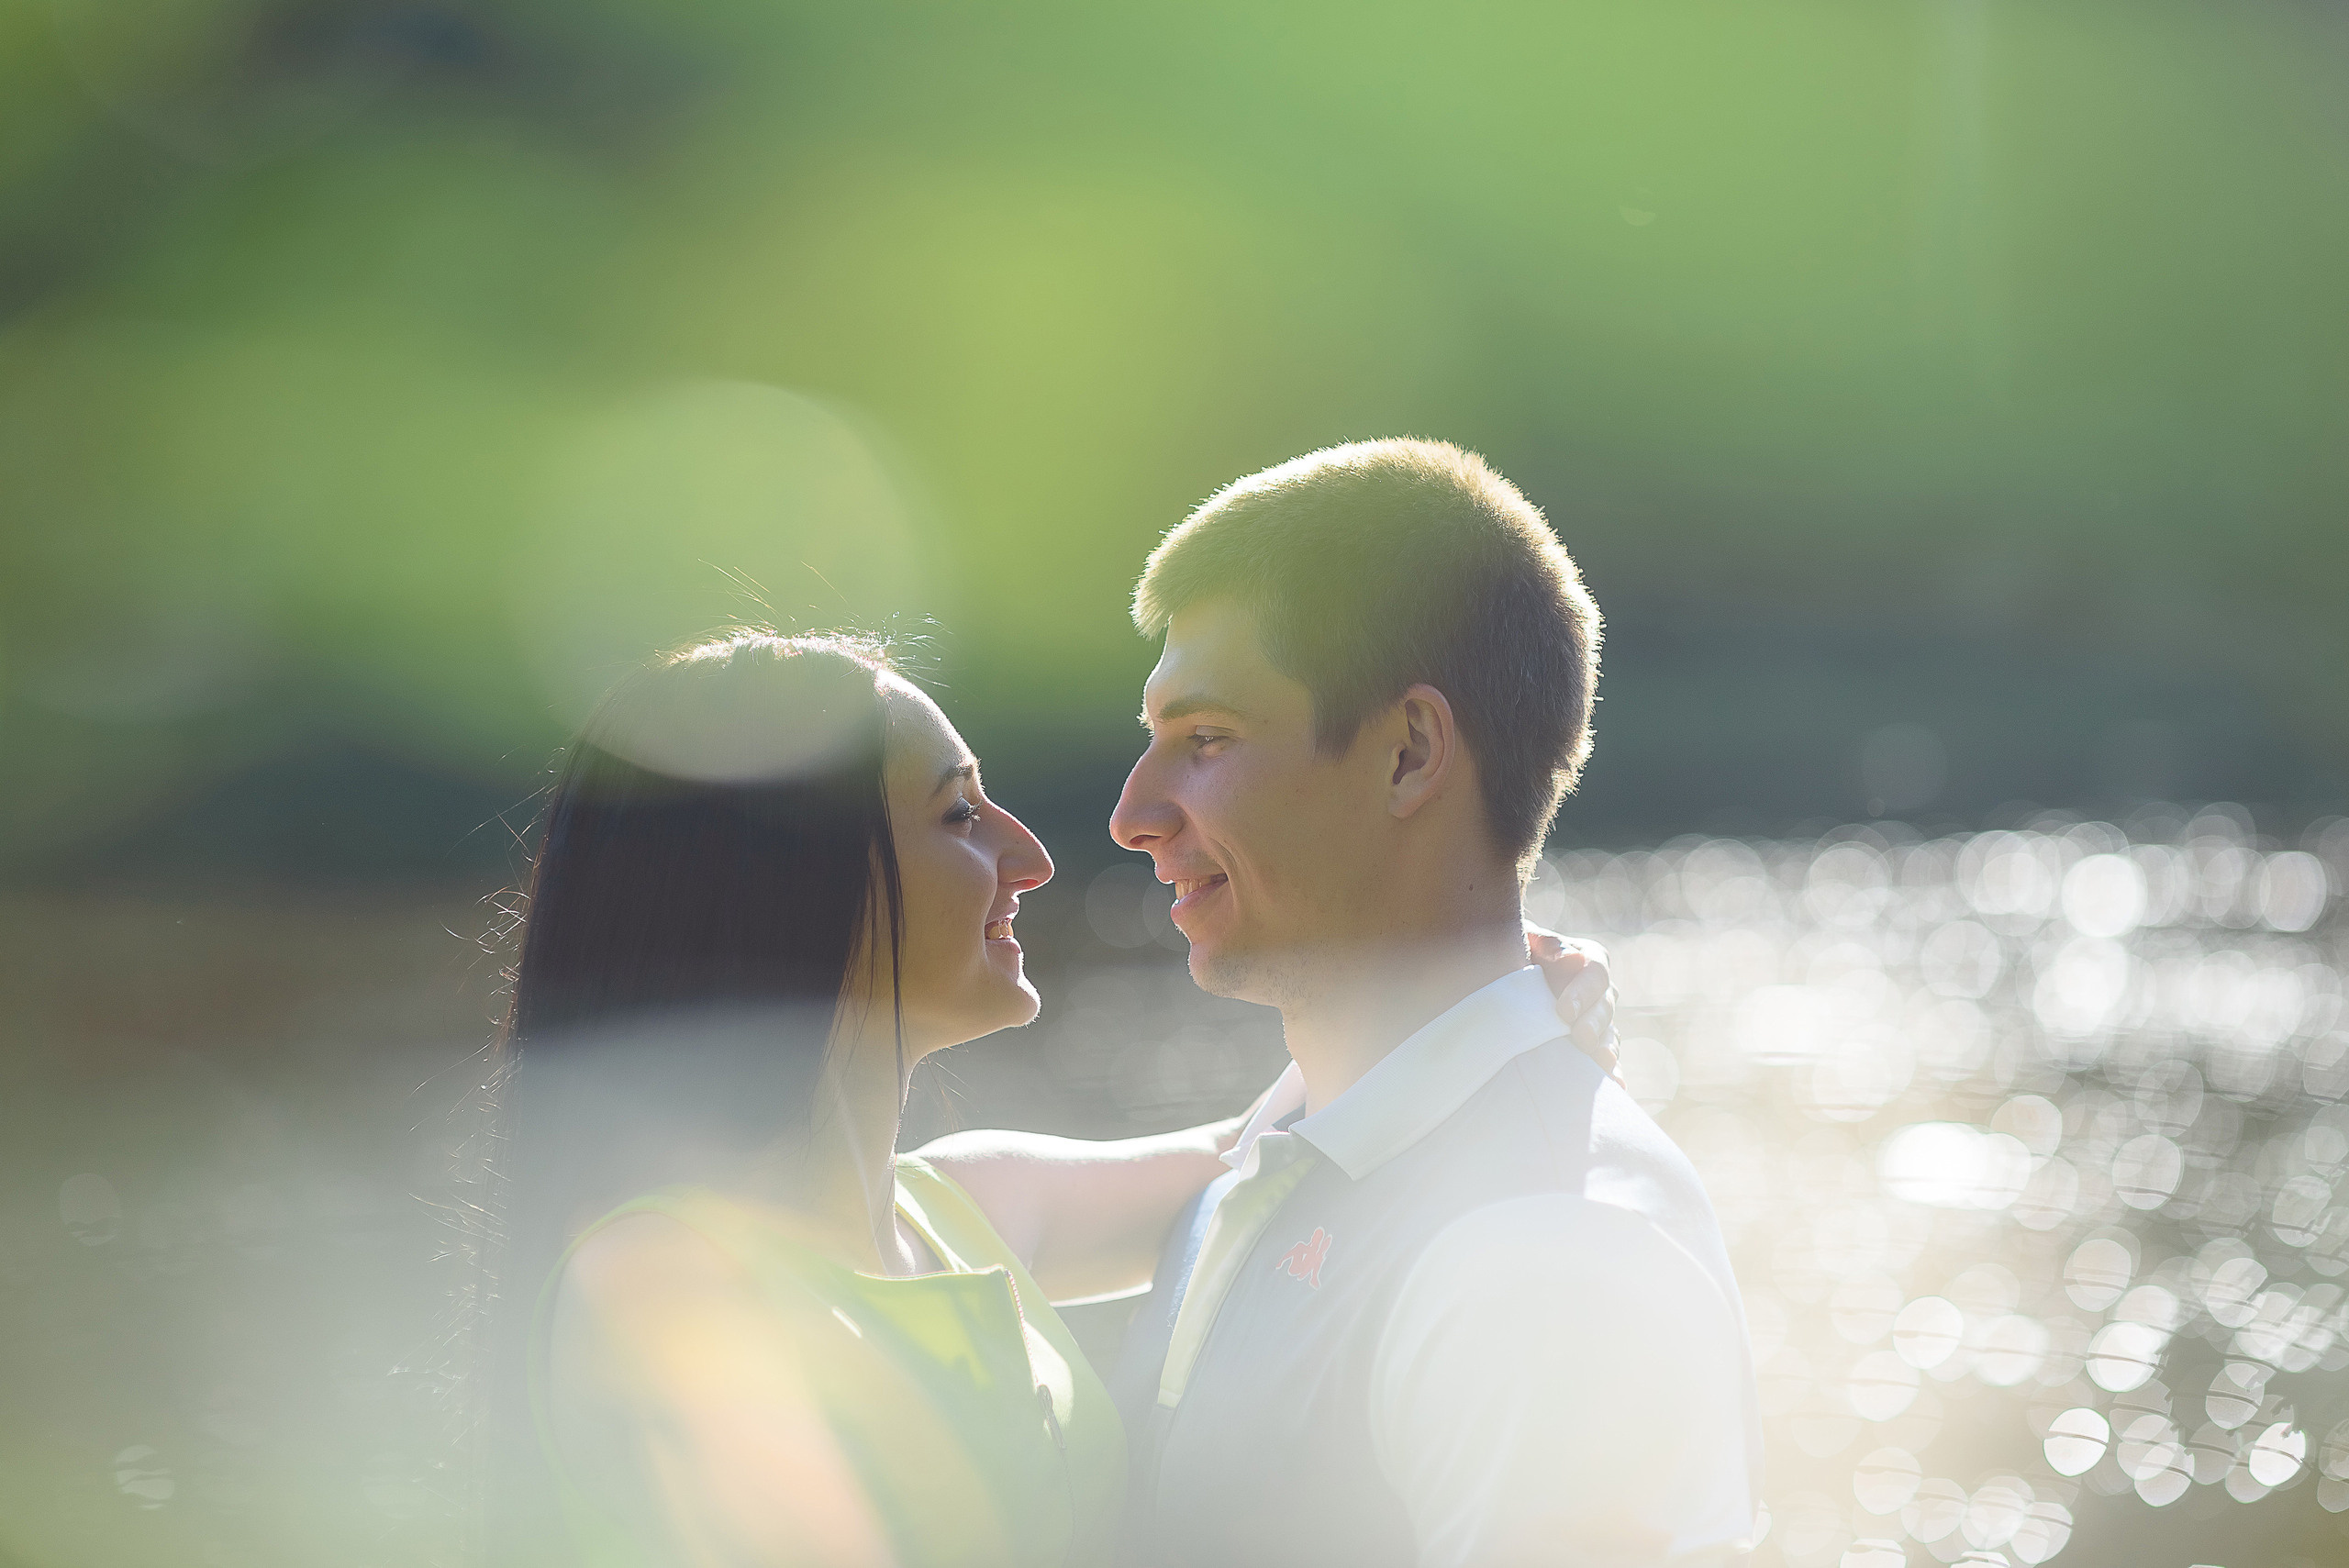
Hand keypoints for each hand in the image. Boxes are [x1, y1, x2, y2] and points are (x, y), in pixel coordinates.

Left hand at [1527, 926, 1621, 1087]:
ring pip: (1609, 1035)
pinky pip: (1607, 1059)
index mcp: (1589, 961)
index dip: (1582, 993)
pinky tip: (1615, 1087)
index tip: (1563, 1010)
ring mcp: (1599, 1020)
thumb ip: (1546, 943)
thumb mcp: (1527, 940)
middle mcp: (1600, 992)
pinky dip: (1613, 1072)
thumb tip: (1571, 956)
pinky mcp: (1594, 1044)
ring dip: (1606, 1049)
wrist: (1511, 979)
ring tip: (1600, 1064)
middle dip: (1593, 1024)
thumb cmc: (1519, 954)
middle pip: (1604, 1007)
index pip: (1595, 974)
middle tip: (1580, 1039)